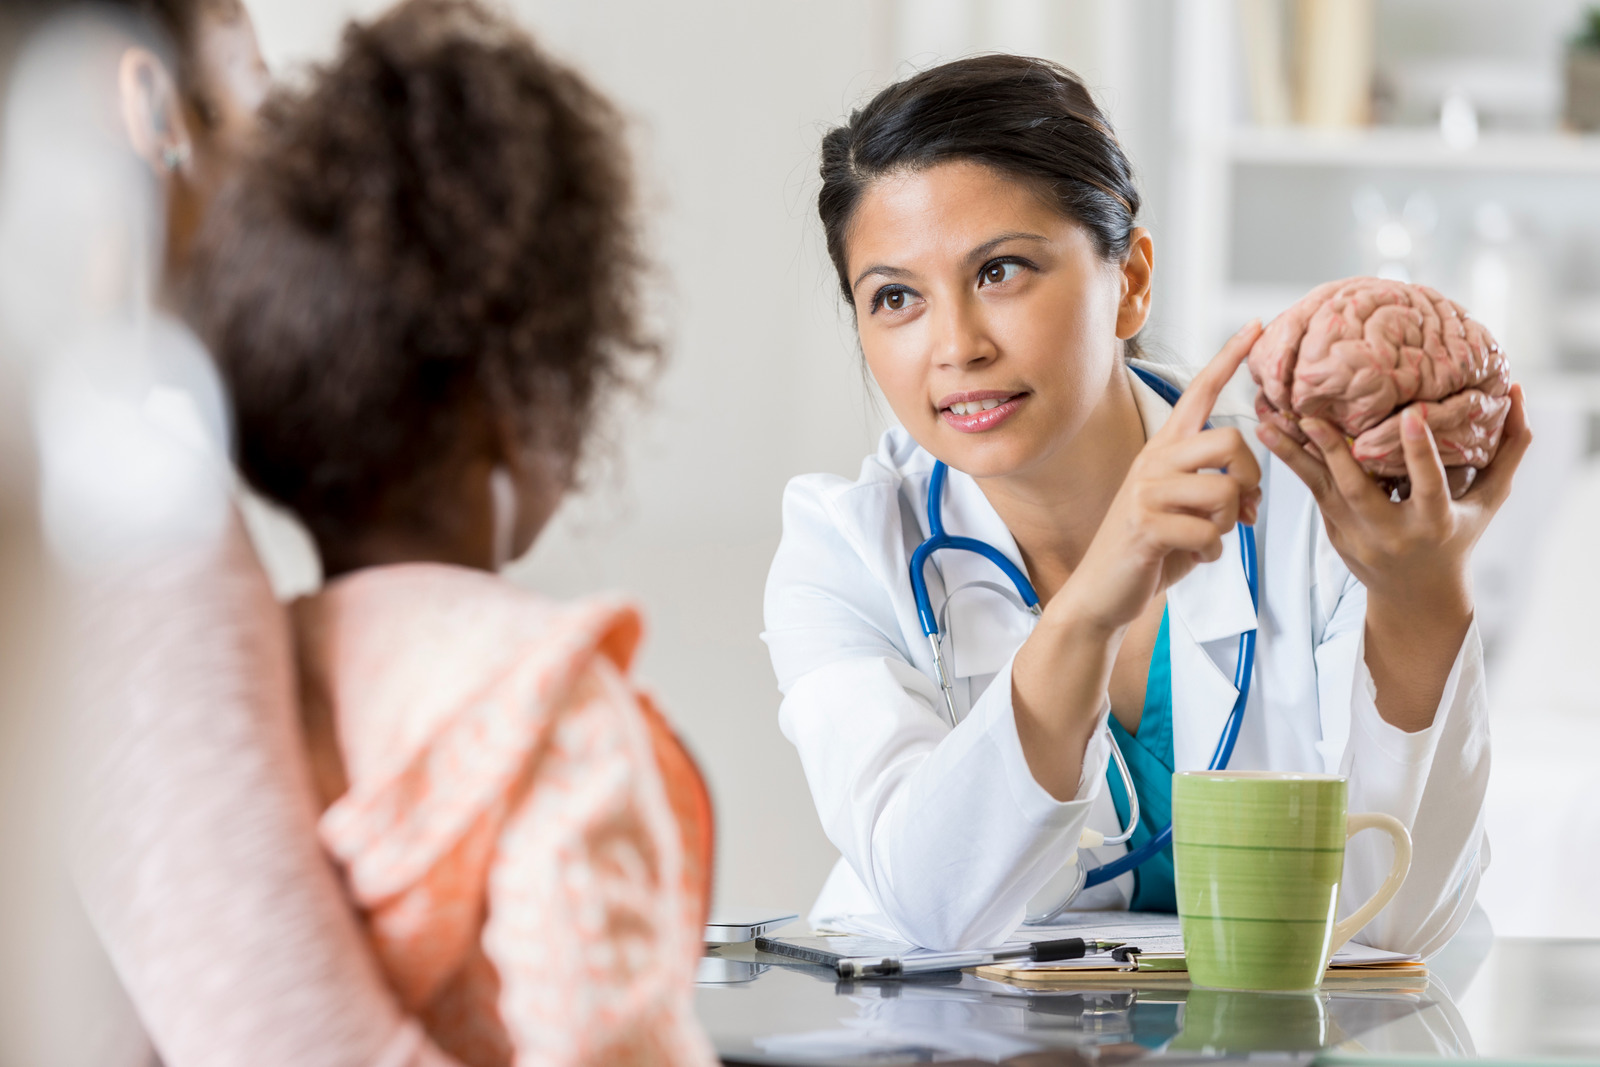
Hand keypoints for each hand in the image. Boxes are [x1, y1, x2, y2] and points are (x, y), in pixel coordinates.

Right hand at [1050, 320, 1264, 634]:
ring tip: (1210, 536)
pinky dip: (1213, 552)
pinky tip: (1194, 557)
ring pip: (1225, 490)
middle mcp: (1153, 461)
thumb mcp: (1186, 511)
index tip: (1258, 325)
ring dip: (1230, 523)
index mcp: (1164, 450)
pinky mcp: (1145, 525)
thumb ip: (1217, 491)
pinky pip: (1208, 532)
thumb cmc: (1150, 550)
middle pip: (1232, 442)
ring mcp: (1146, 492)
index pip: (1200, 393)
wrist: (1102, 592)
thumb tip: (1252, 495)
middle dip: (1251, 479)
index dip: (1230, 358)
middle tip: (1245, 509)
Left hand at [1258, 383, 1531, 730]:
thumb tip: (1518, 392)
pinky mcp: (1332, 531)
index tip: (1410, 415)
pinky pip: (1313, 490)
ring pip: (1320, 490)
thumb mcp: (1488, 501)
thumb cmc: (1458, 536)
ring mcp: (1355, 535)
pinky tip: (1273, 434)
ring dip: (1292, 455)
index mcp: (1434, 524)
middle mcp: (1390, 532)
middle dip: (1333, 452)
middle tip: (1310, 416)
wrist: (1415, 596)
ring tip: (1266, 424)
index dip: (1419, 452)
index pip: (1428, 486)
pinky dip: (1294, 462)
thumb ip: (1507, 451)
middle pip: (1357, 489)